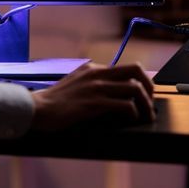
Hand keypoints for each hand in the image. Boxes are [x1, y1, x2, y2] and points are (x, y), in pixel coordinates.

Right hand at [30, 63, 154, 131]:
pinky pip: (124, 105)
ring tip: (147, 115)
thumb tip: (110, 93)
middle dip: (150, 86)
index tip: (145, 94)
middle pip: (136, 71)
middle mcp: (97, 73)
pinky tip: (132, 119)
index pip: (126, 68)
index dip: (141, 81)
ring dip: (146, 103)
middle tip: (151, 102)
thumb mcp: (74, 84)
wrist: (38, 109)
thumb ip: (91, 83)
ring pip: (135, 88)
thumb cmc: (54, 102)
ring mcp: (96, 87)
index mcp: (92, 68)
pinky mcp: (94, 103)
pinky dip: (134, 112)